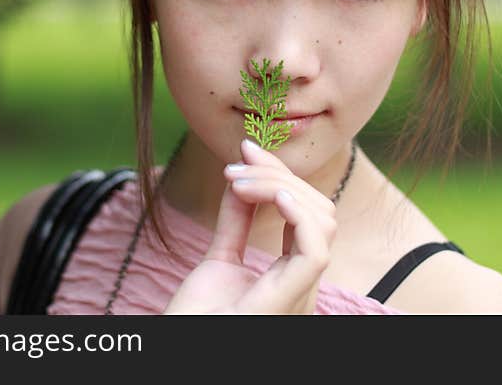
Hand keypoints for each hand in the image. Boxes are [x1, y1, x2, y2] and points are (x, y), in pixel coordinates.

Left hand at [163, 139, 337, 314]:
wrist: (178, 352)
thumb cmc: (195, 322)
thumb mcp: (219, 259)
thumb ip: (236, 221)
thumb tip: (242, 177)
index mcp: (293, 277)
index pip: (309, 214)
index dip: (283, 176)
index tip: (247, 150)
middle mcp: (304, 284)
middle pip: (320, 211)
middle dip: (282, 174)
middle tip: (238, 161)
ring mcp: (299, 294)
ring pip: (323, 222)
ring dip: (281, 185)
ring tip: (239, 178)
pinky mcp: (286, 301)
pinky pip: (315, 251)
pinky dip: (300, 215)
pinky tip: (273, 195)